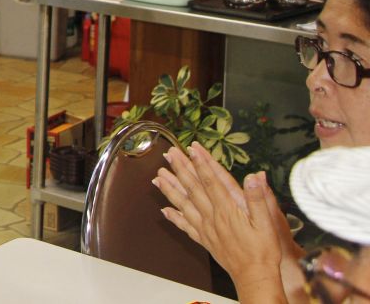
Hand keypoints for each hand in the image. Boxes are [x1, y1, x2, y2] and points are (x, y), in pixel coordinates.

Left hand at [154, 143, 291, 300]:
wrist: (255, 277)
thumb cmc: (263, 251)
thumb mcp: (267, 223)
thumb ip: (258, 199)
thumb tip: (255, 176)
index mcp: (228, 209)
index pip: (211, 181)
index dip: (201, 163)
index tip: (192, 148)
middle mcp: (212, 217)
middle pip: (193, 188)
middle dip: (181, 169)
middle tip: (170, 154)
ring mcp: (206, 228)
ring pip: (184, 204)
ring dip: (171, 189)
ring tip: (158, 176)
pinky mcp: (204, 239)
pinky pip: (185, 226)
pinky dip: (174, 217)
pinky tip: (164, 210)